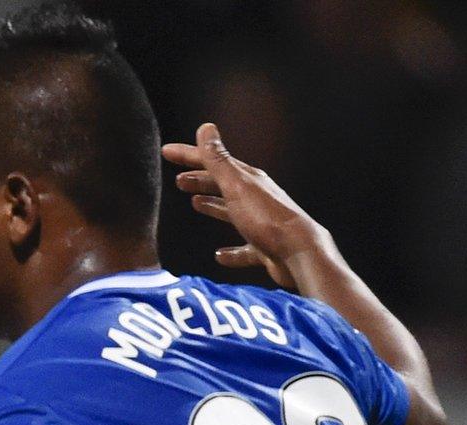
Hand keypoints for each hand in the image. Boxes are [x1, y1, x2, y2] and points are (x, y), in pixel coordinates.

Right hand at [162, 122, 331, 289]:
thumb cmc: (266, 219)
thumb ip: (219, 160)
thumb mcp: (237, 186)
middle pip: (222, 184)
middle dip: (200, 179)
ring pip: (231, 210)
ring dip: (213, 205)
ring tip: (195, 203)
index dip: (189, 155)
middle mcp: (255, 197)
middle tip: (179, 179)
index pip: (213, 161)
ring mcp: (260, 222)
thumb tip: (206, 128)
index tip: (167, 151)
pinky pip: (242, 247)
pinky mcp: (263, 247)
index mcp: (248, 180)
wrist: (298, 254)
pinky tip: (220, 254)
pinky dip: (230, 250)